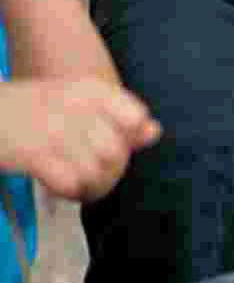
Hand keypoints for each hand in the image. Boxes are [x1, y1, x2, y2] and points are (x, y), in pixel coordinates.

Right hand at [0, 77, 159, 200]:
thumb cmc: (28, 107)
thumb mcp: (74, 99)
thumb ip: (116, 113)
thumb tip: (155, 133)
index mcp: (91, 89)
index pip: (136, 117)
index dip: (129, 140)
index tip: (113, 149)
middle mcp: (79, 106)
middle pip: (118, 151)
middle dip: (109, 173)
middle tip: (92, 178)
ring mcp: (57, 130)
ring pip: (98, 170)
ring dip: (90, 187)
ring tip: (78, 187)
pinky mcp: (35, 155)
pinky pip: (72, 183)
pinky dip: (69, 193)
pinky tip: (59, 190)